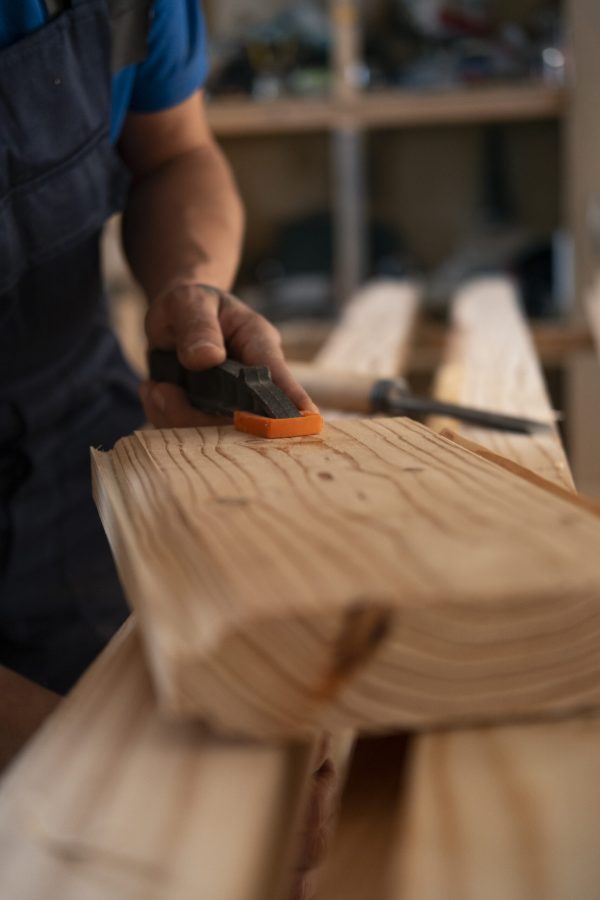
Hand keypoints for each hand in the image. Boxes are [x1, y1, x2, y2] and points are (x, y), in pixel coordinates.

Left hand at [139, 284, 317, 427]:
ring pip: (211, 429)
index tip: (305, 419)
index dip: (290, 398)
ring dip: (173, 414)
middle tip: (160, 392)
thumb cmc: (192, 303)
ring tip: (154, 388)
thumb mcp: (190, 302)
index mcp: (258, 343)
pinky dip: (163, 414)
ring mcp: (230, 401)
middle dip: (196, 415)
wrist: (177, 316)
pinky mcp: (206, 414)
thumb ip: (197, 326)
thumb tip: (207, 358)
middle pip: (240, 415)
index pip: (276, 373)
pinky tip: (153, 390)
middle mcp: (250, 378)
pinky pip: (186, 430)